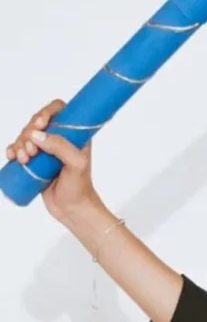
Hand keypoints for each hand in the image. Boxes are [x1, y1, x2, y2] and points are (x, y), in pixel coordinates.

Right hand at [5, 99, 103, 221]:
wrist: (71, 210)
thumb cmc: (79, 187)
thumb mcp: (76, 164)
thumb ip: (60, 147)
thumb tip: (36, 134)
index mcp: (74, 135)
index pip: (60, 111)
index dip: (47, 112)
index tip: (40, 123)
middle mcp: (60, 140)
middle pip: (37, 123)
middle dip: (28, 133)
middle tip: (32, 151)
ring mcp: (45, 151)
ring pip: (25, 136)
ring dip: (20, 144)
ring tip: (24, 160)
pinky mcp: (34, 162)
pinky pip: (18, 150)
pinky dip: (13, 151)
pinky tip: (13, 158)